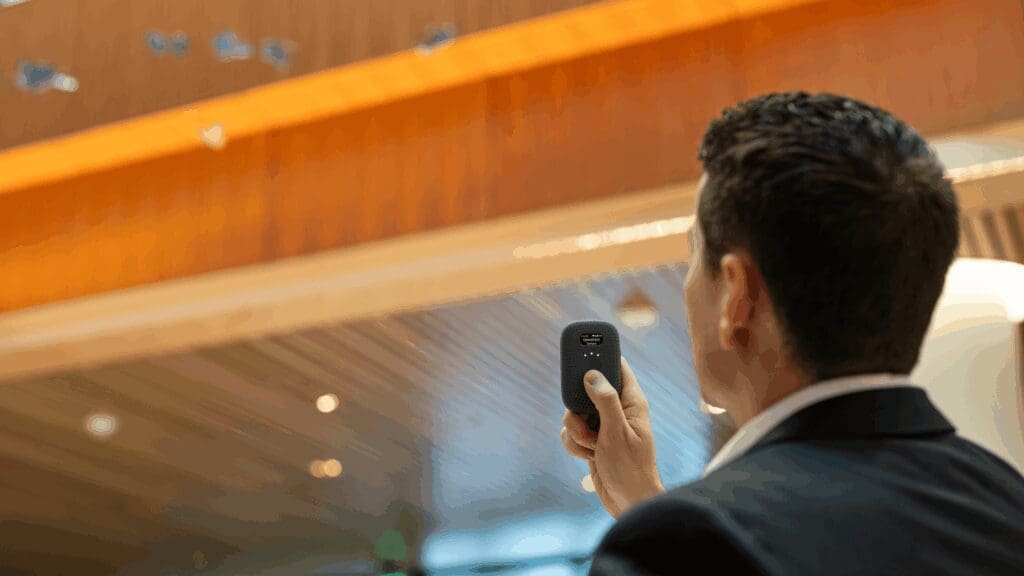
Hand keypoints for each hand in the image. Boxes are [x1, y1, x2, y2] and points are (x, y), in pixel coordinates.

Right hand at [560, 356, 664, 517]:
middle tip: (586, 419)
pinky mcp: (592, 441)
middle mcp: (616, 410)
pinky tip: (588, 456)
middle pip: (586, 390)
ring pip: (574, 414)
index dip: (600, 356)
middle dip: (578, 408)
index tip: (583, 350)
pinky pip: (571, 433)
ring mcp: (603, 426)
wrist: (628, 501)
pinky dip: (574, 445)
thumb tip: (592, 374)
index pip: (617, 367)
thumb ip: (605, 401)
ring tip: (594, 446)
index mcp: (631, 402)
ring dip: (577, 432)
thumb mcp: (617, 432)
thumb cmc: (630, 468)